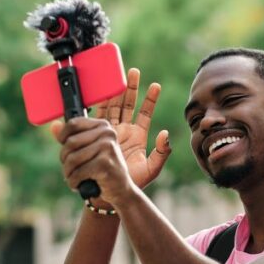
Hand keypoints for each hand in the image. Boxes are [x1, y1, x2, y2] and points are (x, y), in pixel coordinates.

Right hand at [52, 68, 170, 207]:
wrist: (112, 192)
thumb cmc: (133, 182)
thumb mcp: (152, 168)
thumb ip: (162, 152)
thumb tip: (165, 133)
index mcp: (138, 136)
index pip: (145, 113)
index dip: (150, 99)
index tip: (156, 85)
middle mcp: (124, 131)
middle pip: (127, 104)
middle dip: (131, 88)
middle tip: (134, 72)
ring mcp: (110, 131)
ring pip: (114, 106)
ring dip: (117, 91)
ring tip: (122, 75)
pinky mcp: (98, 135)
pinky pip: (98, 116)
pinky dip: (100, 104)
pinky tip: (102, 92)